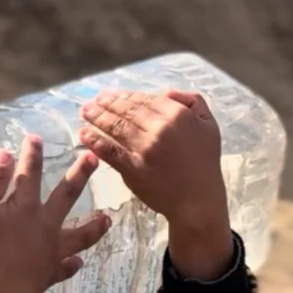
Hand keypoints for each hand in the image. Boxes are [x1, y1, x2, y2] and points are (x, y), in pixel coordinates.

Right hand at [0, 135, 110, 292]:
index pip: (31, 172)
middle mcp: (46, 224)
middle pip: (67, 195)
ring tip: (107, 219)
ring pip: (80, 236)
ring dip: (95, 226)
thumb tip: (6, 155)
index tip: (36, 138)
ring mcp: (53, 250)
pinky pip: (67, 267)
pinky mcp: (51, 272)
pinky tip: (78, 261)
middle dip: (81, 174)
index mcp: (26, 207)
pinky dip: (73, 263)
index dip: (33, 153)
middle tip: (94, 158)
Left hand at [79, 89, 233, 278]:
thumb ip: (192, 103)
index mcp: (177, 115)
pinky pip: (110, 150)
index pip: (144, 100)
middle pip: (126, 111)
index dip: (125, 96)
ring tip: (85, 112)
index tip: (112, 94)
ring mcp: (143, 149)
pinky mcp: (132, 168)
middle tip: (93, 100)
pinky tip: (84, 134)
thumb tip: (167, 92)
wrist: (197, 200)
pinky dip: (95, 141)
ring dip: (96, 117)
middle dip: (106, 103)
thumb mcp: (208, 125)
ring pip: (115, 127)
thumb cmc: (204, 163)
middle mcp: (158, 129)